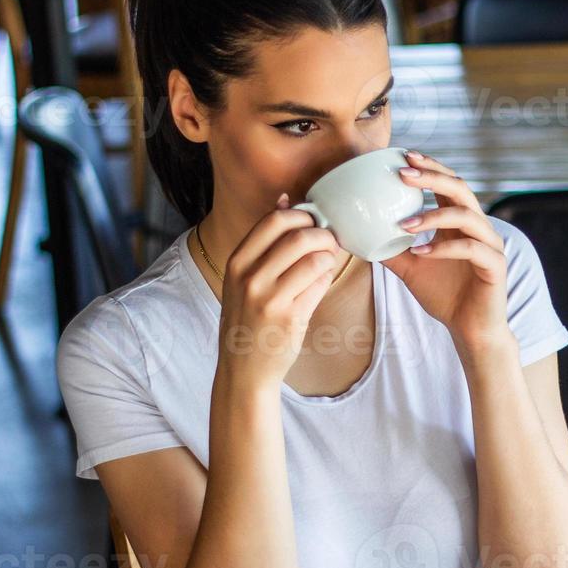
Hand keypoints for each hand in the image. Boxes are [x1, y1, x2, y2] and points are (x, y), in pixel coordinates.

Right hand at [215, 194, 346, 389]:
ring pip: (314, 259)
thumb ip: (265, 241)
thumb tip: (285, 199)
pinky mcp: (290, 317)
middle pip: (299, 236)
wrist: (244, 368)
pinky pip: (320, 284)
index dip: (301, 216)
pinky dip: (327, 278)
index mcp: (237, 262)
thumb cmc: (248, 318)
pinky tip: (321, 281)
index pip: (274, 220)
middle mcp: (250, 278)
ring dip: (329, 257)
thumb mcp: (244, 277)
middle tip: (329, 242)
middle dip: (322, 235)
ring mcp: (270, 298)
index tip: (311, 224)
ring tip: (327, 262)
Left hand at [381, 150, 511, 354]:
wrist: (470, 330)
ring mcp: (490, 245)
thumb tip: (359, 236)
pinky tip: (421, 253)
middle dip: (432, 177)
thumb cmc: (445, 297)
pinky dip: (444, 248)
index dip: (430, 168)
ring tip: (404, 223)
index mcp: (461, 223)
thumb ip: (391, 250)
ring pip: (467, 216)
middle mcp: (478, 228)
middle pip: (460, 189)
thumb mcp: (410, 269)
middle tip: (403, 173)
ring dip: (433, 215)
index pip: (449, 185)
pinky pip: (470, 248)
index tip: (404, 156)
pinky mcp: (495, 265)